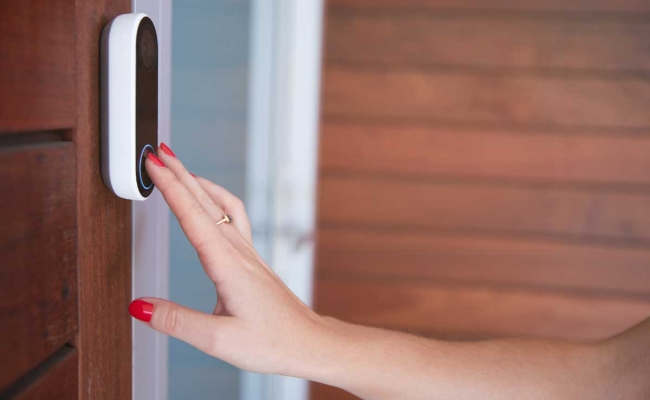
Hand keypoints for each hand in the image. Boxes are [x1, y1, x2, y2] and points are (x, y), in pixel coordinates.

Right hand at [130, 144, 323, 375]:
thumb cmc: (273, 343)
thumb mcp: (219, 340)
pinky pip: (234, 217)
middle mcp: (239, 253)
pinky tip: (209, 199)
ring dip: (197, 183)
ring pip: (220, 206)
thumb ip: (177, 322)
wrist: (309, 342)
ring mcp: (249, 253)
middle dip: (179, 174)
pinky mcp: (253, 259)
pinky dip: (217, 199)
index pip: (193, 217)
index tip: (153, 165)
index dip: (171, 188)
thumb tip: (139, 307)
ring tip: (178, 167)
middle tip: (157, 154)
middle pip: (205, 202)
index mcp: (228, 266)